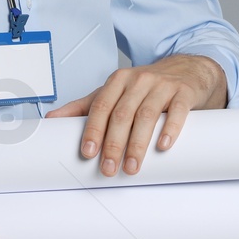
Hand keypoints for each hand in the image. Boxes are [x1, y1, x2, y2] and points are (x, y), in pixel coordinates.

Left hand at [46, 53, 226, 176]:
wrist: (186, 70)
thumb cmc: (146, 86)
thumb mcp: (114, 92)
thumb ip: (84, 106)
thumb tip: (51, 119)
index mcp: (118, 81)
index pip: (101, 105)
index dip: (93, 129)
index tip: (88, 152)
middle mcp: (139, 80)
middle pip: (123, 114)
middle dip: (114, 144)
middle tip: (109, 168)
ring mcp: (163, 85)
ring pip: (147, 115)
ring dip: (137, 144)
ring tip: (132, 167)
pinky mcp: (184, 93)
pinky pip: (177, 111)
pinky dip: (170, 129)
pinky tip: (163, 145)